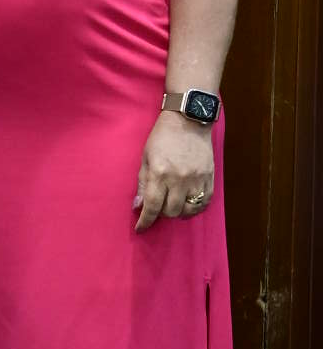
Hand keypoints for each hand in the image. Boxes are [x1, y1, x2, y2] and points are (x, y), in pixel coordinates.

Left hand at [134, 113, 214, 229]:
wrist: (189, 120)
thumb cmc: (163, 137)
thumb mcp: (146, 158)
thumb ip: (143, 183)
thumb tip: (139, 206)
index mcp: (160, 173)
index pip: (152, 206)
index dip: (145, 221)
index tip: (140, 228)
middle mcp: (180, 179)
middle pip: (171, 211)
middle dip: (161, 213)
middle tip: (159, 206)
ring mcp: (197, 179)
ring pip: (188, 210)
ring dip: (178, 212)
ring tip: (173, 205)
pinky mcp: (210, 177)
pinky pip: (204, 202)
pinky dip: (195, 208)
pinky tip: (188, 205)